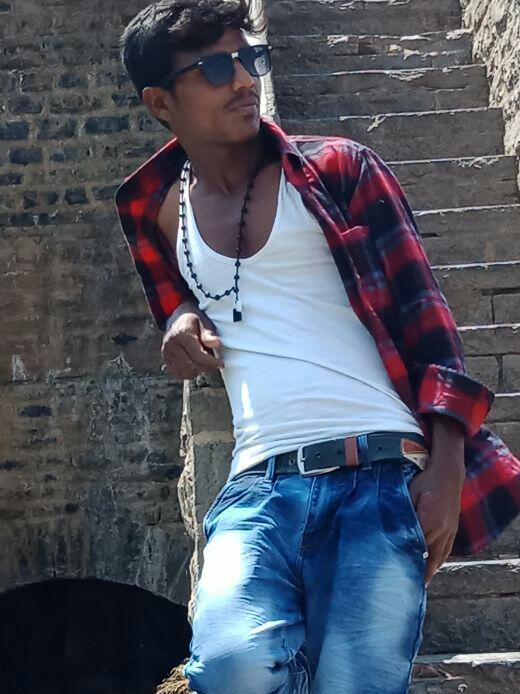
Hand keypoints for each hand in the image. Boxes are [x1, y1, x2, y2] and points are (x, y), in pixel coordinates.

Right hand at [161, 302, 223, 378]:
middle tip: (215, 365)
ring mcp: (166, 353)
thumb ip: (208, 334)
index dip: (211, 362)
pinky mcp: (165, 359)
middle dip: (206, 368)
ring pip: (184, 372)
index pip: (197, 355)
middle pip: (191, 366)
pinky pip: (177, 373)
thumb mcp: (203, 321)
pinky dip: (189, 374)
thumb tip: (216, 343)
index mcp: (181, 334)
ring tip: (206, 365)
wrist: (177, 318)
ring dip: (198, 372)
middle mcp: (171, 345)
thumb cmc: (193, 320)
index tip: (221, 364)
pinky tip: (196, 367)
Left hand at [408, 462, 463, 586]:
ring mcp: (449, 531)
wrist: (448, 473)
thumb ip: (402, 511)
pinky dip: (439, 561)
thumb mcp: (409, 493)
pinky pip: (447, 550)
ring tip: (420, 583)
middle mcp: (441, 530)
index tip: (399, 573)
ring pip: (439, 556)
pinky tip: (434, 567)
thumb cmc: (425, 482)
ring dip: (430, 570)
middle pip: (429, 557)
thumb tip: (392, 527)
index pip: (416, 547)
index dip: (407, 560)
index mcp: (428, 521)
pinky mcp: (453, 529)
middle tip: (408, 586)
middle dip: (419, 572)